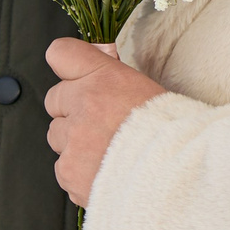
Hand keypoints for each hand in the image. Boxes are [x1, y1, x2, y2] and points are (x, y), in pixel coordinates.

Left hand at [46, 36, 167, 207]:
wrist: (175, 176)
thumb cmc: (171, 133)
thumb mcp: (148, 91)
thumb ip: (116, 82)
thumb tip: (101, 80)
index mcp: (104, 77)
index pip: (61, 53)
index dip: (68, 66)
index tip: (76, 76)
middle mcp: (83, 103)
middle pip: (55, 98)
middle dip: (72, 110)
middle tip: (100, 123)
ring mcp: (73, 139)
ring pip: (57, 136)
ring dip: (74, 143)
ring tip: (107, 153)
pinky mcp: (68, 170)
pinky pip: (64, 168)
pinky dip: (79, 173)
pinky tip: (106, 173)